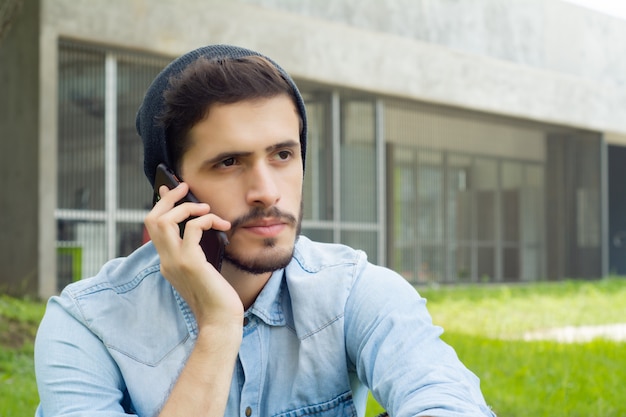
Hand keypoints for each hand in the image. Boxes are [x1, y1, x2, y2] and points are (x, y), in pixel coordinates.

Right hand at [144, 183, 243, 328]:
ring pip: (164, 220)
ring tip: (206, 209)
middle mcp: (166, 261)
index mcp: (167, 262)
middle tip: (185, 187)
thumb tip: (200, 228)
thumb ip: (196, 252)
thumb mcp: (202, 270)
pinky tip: (221, 225)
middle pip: (153, 219)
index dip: (161, 205)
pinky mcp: (190, 263)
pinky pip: (193, 228)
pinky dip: (206, 219)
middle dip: (168, 198)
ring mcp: (175, 262)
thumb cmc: (217, 297)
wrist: (220, 321)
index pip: (154, 227)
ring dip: (186, 207)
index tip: (171, 189)